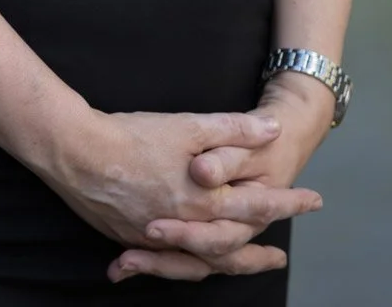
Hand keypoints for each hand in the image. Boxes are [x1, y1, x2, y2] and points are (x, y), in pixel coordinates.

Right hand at [46, 107, 321, 282]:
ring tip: (241, 266)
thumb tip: (273, 130)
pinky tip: (185, 262)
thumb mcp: (188, 125)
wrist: (77, 153)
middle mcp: (184, 227)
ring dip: (225, 265)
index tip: (314, 201)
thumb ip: (232, 130)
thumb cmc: (133, 136)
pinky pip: (165, 264)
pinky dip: (182, 266)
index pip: (257, 206)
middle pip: (232, 250)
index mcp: (203, 199)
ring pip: (199, 264)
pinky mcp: (130, 238)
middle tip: (280, 257)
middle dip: (259, 253)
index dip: (287, 203)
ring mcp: (156, 238)